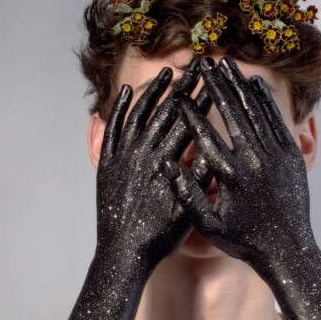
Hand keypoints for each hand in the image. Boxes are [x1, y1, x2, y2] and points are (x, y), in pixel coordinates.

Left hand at [96, 59, 211, 272]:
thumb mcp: (189, 209)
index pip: (187, 123)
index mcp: (166, 163)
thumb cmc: (160, 236)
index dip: (201, 100)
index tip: (212, 82)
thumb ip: (199, 177)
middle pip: (166, 112)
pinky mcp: (108, 163)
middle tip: (196, 66)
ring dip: (153, 91)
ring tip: (167, 74)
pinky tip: (127, 93)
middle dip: (184, 87)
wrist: (124, 252)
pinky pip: (113, 129)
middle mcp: (143, 154)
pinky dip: (118, 109)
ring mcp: (123, 157)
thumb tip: (212, 146)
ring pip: (139, 114)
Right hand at [165, 57, 316, 276]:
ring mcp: (275, 155)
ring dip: (239, 85)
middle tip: (202, 64)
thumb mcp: (210, 224)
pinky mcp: (290, 155)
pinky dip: (264, 100)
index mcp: (230, 176)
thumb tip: (167, 165)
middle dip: (215, 85)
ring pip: (254, 111)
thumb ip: (187, 194)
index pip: (205, 134)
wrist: (288, 250)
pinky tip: (253, 84)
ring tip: (225, 65)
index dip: (190, 112)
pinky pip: (275, 120)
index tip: (178, 95)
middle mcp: (254, 160)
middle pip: (231, 113)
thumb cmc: (245, 240)